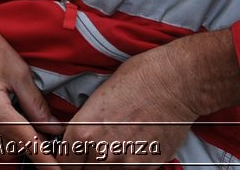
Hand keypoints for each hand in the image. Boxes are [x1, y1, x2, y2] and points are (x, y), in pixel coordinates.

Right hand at [0, 0, 61, 165]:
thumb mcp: (16, 69)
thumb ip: (35, 103)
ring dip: (3, 139)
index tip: (54, 169)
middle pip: (6, 149)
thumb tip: (52, 126)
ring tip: (9, 113)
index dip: (42, 157)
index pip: (23, 141)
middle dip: (23, 143)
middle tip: (34, 128)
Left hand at [58, 30, 239, 166]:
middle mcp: (101, 150)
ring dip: (107, 166)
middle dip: (87, 162)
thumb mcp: (98, 97)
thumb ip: (86, 124)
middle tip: (98, 149)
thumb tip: (78, 138)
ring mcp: (125, 162)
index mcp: (83, 130)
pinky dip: (128, 165)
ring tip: (118, 147)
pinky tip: (133, 149)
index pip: (64, 160)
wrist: (175, 82)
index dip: (68, 157)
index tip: (73, 155)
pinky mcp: (146, 167)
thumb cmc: (138, 79)